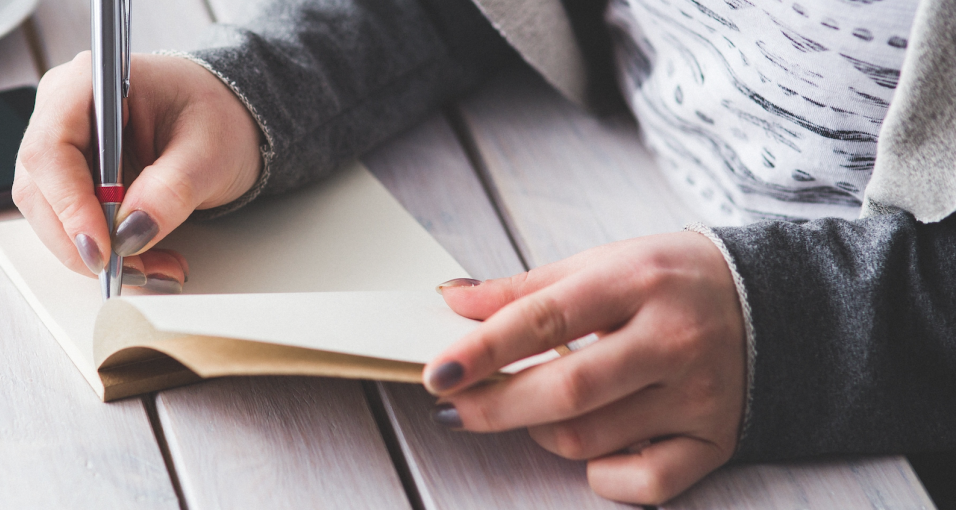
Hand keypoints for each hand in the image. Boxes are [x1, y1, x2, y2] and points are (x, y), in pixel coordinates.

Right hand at [13, 53, 262, 291]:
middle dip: (85, 242)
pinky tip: (143, 260)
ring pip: (51, 217)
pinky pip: (69, 225)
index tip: (103, 248)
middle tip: (137, 270)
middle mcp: (62, 112)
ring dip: (98, 254)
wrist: (222, 120)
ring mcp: (61, 147)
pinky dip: (104, 252)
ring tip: (154, 269)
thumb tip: (131, 232)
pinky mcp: (70, 179)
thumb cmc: (214, 116)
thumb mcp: (209, 152)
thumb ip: (171, 190)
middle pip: (41, 191)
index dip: (69, 205)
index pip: (51, 149)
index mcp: (89, 83)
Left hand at [423, 232, 745, 503]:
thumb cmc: (674, 281)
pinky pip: (645, 484)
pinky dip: (603, 476)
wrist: (783, 303)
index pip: (545, 319)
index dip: (483, 350)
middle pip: (566, 391)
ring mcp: (699, 395)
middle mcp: (673, 340)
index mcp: (639, 282)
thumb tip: (453, 301)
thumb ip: (527, 288)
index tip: (438, 372)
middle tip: (453, 408)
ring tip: (532, 410)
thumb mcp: (604, 262)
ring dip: (540, 433)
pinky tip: (591, 450)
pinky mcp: (717, 441)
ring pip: (591, 439)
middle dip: (495, 407)